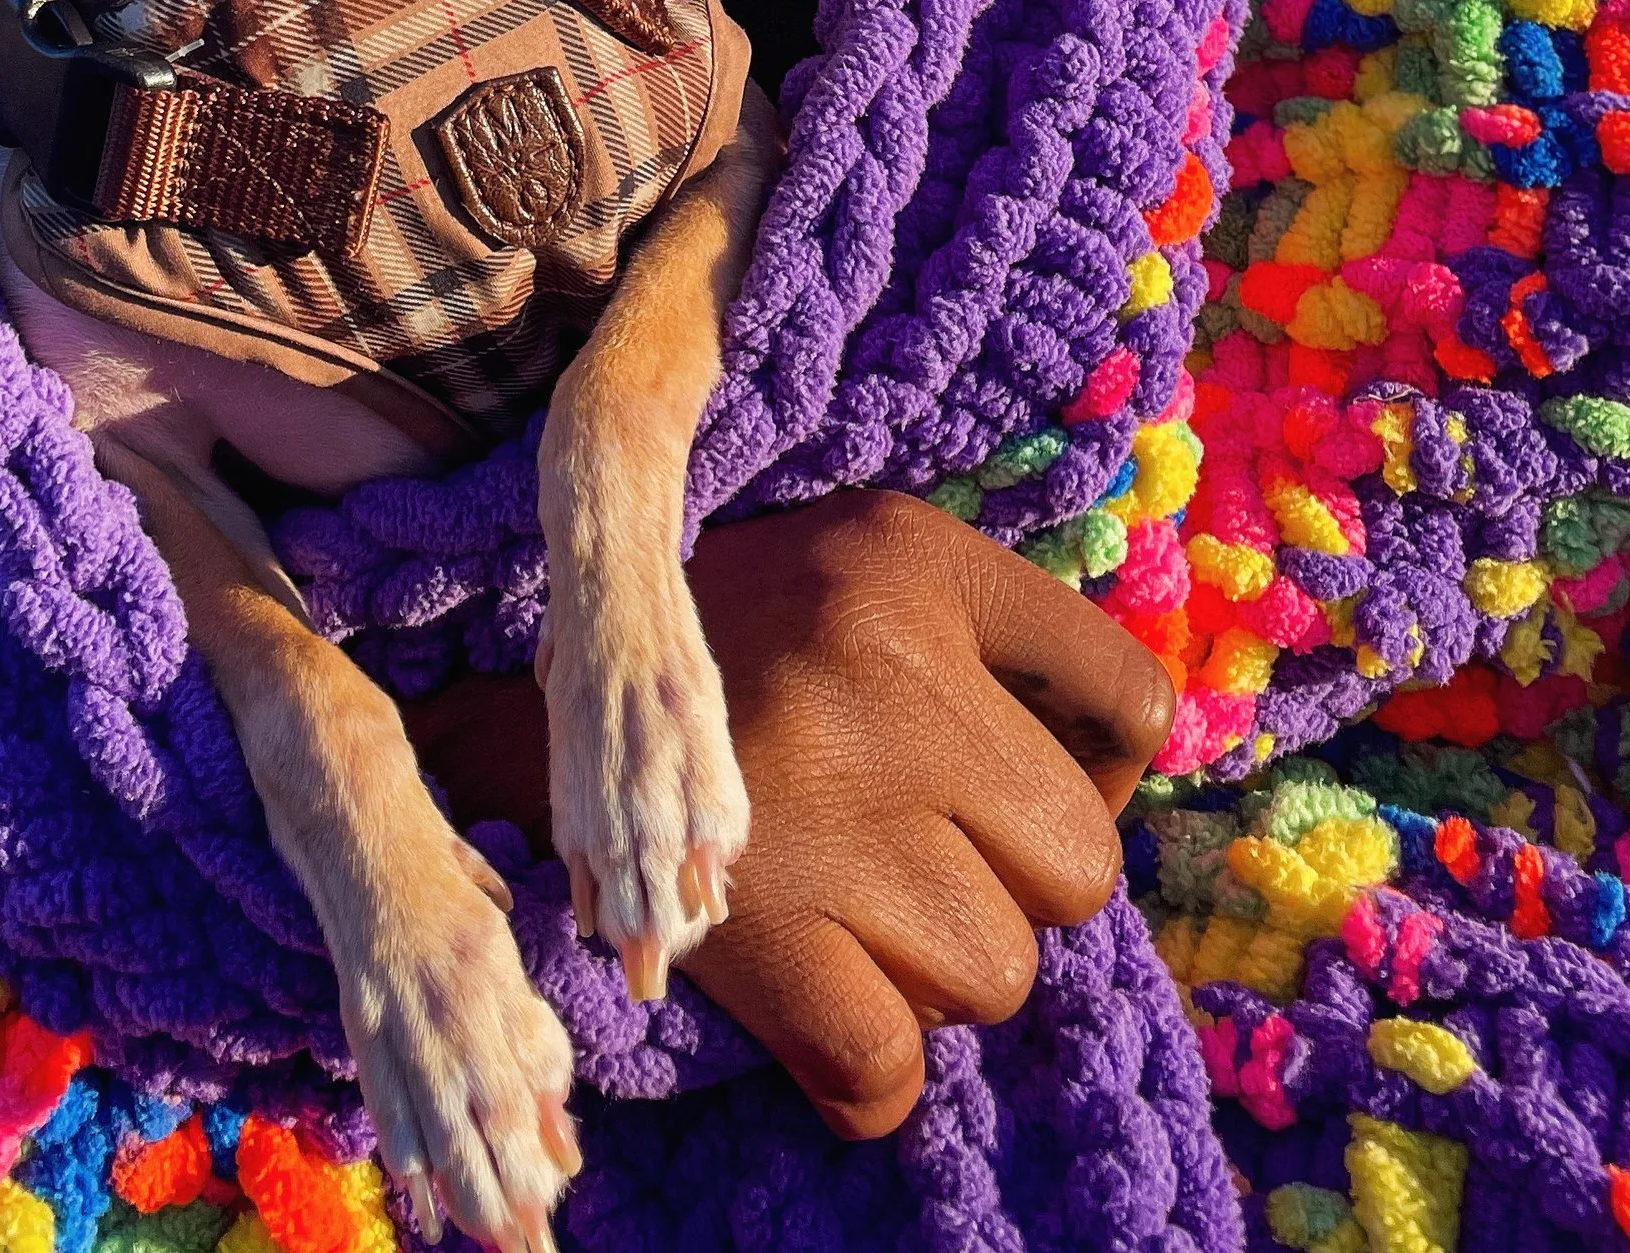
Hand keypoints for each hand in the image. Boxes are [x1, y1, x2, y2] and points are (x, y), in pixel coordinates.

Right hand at [404, 487, 1172, 1140]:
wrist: (505, 692)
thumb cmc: (697, 648)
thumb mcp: (840, 568)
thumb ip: (969, 642)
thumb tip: (1113, 767)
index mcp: (905, 556)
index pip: (1124, 700)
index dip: (1100, 775)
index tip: (1025, 799)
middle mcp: (880, 661)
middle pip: (1075, 864)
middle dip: (1008, 892)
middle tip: (913, 869)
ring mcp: (824, 796)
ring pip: (994, 970)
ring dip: (932, 978)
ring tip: (842, 920)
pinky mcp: (759, 926)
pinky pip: (887, 1062)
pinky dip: (867, 1074)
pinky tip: (819, 1015)